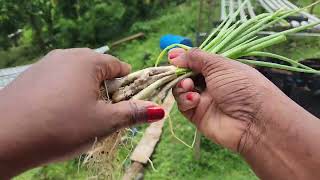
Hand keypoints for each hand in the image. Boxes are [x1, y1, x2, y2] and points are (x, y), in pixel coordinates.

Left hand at [0, 48, 163, 177]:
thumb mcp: (103, 122)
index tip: (126, 106)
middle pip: (99, 71)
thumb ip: (133, 113)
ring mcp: (46, 64)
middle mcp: (67, 55)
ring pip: (78, 77)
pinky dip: (67, 96)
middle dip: (106, 93)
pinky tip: (59, 115)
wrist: (3, 139)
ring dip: (87, 95)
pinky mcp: (32, 76)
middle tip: (103, 116)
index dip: (128, 87)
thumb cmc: (60, 128)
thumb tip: (160, 110)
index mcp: (87, 61)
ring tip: (80, 119)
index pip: (120, 67)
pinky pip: (60, 81)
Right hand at [169, 48, 280, 151]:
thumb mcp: (219, 65)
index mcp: (219, 69)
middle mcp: (211, 84)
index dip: (184, 60)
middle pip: (186, 76)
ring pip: (181, 90)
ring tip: (188, 86)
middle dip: (179, 73)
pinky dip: (185, 99)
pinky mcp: (198, 116)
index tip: (173, 58)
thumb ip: (195, 57)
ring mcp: (204, 100)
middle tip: (177, 72)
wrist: (254, 121)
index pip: (196, 62)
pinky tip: (195, 99)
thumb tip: (174, 55)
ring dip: (181, 86)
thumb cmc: (241, 86)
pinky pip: (183, 105)